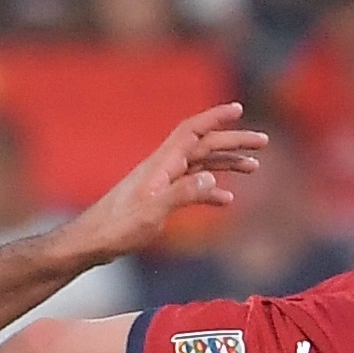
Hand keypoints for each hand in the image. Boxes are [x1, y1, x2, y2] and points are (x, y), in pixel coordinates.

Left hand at [63, 104, 267, 265]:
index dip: (215, 118)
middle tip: (263, 142)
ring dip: (226, 164)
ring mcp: (160, 183)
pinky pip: (190, 188)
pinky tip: (226, 200)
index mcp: (161, 165)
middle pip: (203, 145)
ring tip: (254, 168)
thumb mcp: (152, 213)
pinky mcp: (158, 199)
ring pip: (200, 165)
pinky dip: (210, 191)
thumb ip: (182, 194)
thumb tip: (213, 180)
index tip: (239, 109)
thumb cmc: (116, 228)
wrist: (90, 243)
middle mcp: (162, 168)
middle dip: (233, 141)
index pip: (192, 131)